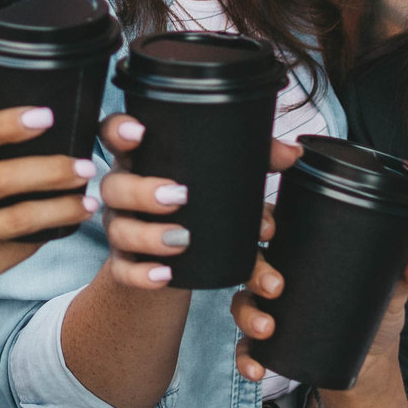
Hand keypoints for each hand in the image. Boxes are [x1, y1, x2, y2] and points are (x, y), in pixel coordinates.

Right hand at [0, 105, 99, 304]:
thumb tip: (49, 136)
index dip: (7, 124)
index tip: (46, 116)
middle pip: (2, 177)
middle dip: (51, 169)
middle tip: (87, 166)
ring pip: (19, 217)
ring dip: (62, 207)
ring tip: (90, 201)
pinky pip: (21, 248)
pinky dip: (50, 233)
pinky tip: (70, 226)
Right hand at [99, 116, 303, 289]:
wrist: (173, 258)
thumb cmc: (197, 203)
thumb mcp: (221, 178)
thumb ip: (255, 160)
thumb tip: (292, 153)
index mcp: (141, 160)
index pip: (114, 135)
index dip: (119, 130)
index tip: (140, 132)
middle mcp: (123, 192)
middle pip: (114, 185)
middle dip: (143, 191)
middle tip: (179, 197)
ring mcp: (121, 229)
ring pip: (119, 230)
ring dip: (149, 236)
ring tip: (182, 240)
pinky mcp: (127, 265)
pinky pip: (125, 272)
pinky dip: (143, 276)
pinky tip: (165, 276)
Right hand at [234, 233, 407, 385]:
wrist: (369, 365)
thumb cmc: (373, 314)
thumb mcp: (392, 290)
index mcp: (302, 249)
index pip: (274, 223)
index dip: (263, 220)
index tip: (272, 228)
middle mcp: (278, 273)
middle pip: (251, 260)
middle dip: (255, 270)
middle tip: (275, 285)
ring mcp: (269, 308)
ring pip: (242, 301)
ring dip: (248, 313)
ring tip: (268, 327)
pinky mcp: (267, 342)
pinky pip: (245, 347)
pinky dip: (246, 358)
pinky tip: (258, 368)